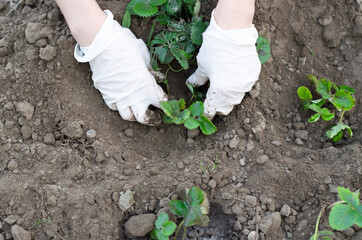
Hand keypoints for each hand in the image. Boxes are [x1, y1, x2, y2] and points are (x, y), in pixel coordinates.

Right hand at [74, 10, 166, 125]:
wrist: (101, 43)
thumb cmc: (125, 46)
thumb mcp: (144, 57)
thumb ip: (150, 70)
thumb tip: (155, 76)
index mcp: (146, 86)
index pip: (161, 102)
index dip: (166, 103)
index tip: (167, 102)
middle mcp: (133, 96)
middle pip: (145, 118)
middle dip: (153, 119)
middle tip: (157, 116)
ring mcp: (118, 97)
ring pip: (128, 116)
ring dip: (135, 115)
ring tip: (139, 109)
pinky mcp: (105, 94)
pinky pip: (114, 107)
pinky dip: (120, 106)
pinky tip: (123, 100)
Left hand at [186, 11, 260, 118]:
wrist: (233, 31)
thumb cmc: (215, 48)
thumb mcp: (202, 65)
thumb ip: (198, 79)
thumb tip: (192, 85)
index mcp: (220, 90)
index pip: (211, 109)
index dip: (205, 112)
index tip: (201, 113)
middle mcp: (234, 90)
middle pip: (225, 108)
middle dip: (217, 106)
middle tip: (210, 100)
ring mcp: (246, 83)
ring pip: (236, 99)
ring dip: (227, 97)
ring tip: (221, 88)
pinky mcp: (254, 75)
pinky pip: (244, 87)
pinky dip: (237, 86)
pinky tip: (231, 78)